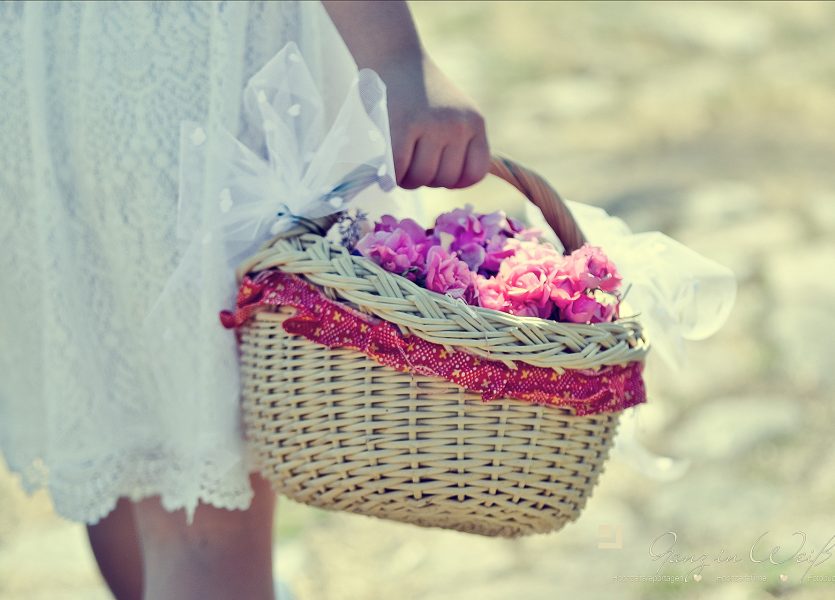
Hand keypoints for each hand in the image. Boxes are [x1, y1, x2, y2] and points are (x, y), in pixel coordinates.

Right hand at [321, 1, 489, 188]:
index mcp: (475, 123)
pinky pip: (400, 171)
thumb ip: (458, 145)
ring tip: (400, 161)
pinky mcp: (402, 128)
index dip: (454, 180)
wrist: (394, 56)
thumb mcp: (452, 113)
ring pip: (422, 179)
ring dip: (407, 178)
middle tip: (413, 161)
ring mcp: (431, 126)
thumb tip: (453, 182)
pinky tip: (386, 168)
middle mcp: (458, 125)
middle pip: (445, 179)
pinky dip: (392, 176)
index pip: (475, 173)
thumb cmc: (420, 94)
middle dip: (427, 178)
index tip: (437, 170)